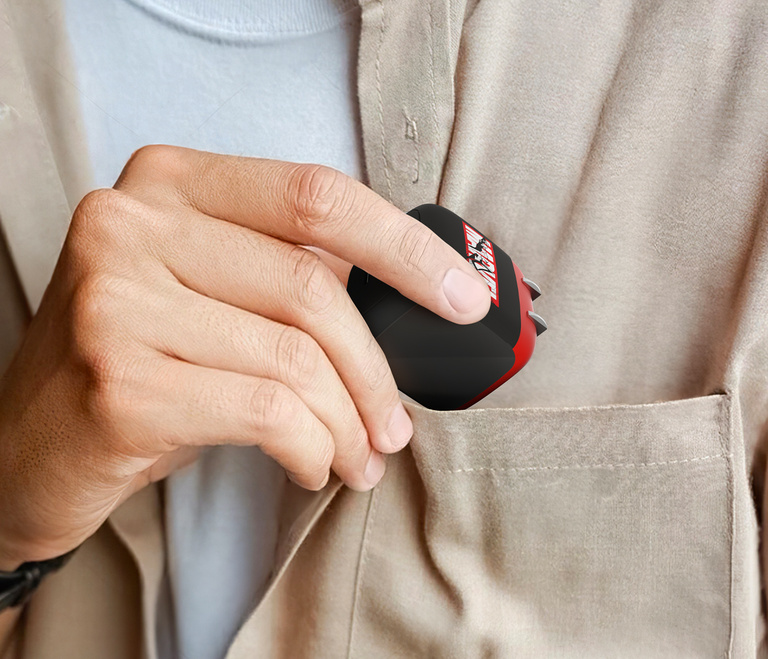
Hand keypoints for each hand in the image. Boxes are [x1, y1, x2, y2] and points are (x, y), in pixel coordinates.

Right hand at [0, 146, 490, 568]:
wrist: (27, 441)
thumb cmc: (142, 363)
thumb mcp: (211, 296)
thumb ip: (291, 277)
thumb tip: (411, 301)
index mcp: (171, 183)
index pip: (317, 197)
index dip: (405, 248)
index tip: (461, 298)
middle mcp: (134, 224)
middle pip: (314, 289)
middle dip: (376, 372)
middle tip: (395, 427)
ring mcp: (118, 297)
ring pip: (296, 358)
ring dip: (347, 424)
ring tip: (356, 458)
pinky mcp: (120, 379)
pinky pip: (266, 410)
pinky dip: (310, 447)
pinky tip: (310, 465)